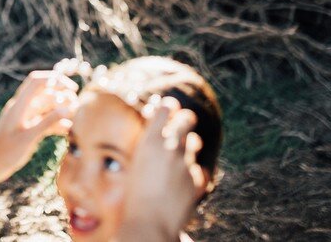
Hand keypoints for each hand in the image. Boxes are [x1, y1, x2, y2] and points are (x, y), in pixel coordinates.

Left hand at [0, 70, 76, 183]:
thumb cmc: (4, 153)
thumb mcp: (28, 138)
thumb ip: (47, 122)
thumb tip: (67, 108)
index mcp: (19, 105)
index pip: (37, 81)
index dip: (55, 80)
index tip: (71, 88)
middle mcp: (22, 108)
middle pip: (45, 93)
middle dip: (62, 96)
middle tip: (76, 106)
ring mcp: (25, 119)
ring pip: (46, 108)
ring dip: (61, 111)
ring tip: (75, 118)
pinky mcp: (27, 129)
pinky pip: (44, 121)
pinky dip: (56, 123)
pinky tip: (67, 130)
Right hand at [115, 98, 202, 241]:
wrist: (147, 223)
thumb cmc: (131, 196)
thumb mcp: (132, 165)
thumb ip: (145, 148)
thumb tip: (151, 136)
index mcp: (151, 140)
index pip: (166, 107)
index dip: (168, 107)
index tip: (168, 108)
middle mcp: (171, 146)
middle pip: (187, 119)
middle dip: (185, 120)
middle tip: (183, 123)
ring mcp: (186, 163)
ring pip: (195, 142)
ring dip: (189, 145)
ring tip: (182, 152)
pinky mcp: (196, 181)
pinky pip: (199, 171)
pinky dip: (193, 174)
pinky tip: (184, 180)